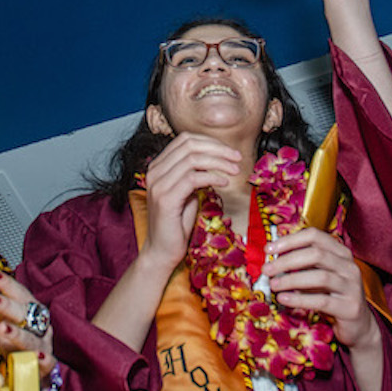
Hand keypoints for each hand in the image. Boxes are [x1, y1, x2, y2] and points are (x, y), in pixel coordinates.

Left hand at [0, 271, 55, 372]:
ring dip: (18, 335)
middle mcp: (38, 328)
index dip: (8, 285)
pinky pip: (47, 365)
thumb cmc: (16, 342)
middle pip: (25, 314)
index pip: (20, 295)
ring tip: (3, 329)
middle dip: (9, 306)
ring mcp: (42, 348)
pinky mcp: (44, 370)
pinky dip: (44, 361)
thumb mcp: (4, 320)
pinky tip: (38, 357)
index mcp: (30, 313)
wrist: (33, 375)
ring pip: (31, 340)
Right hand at [141, 133, 239, 270]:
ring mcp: (158, 184)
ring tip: (235, 170)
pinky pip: (193, 178)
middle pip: (190, 145)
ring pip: (193, 159)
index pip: (185, 140)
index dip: (210, 142)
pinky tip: (224, 182)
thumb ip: (195, 173)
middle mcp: (154, 171)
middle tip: (237, 158)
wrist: (162, 251)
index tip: (229, 151)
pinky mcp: (165, 199)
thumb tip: (216, 158)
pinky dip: (212, 177)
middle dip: (218, 148)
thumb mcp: (187, 191)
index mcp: (158, 166)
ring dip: (219, 162)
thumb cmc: (177, 223)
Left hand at [262, 228, 379, 352]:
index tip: (268, 249)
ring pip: (320, 277)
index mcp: (341, 253)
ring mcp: (352, 286)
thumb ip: (303, 265)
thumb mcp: (319, 276)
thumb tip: (272, 259)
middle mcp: (349, 266)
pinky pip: (322, 301)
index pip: (314, 236)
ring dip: (292, 280)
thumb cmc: (333, 296)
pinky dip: (300, 299)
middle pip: (316, 254)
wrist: (358, 325)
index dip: (290, 240)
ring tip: (273, 284)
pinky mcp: (350, 307)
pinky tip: (284, 299)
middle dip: (287, 260)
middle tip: (267, 269)